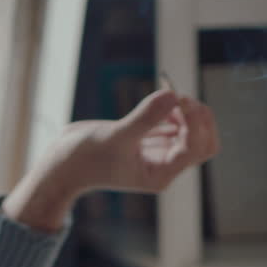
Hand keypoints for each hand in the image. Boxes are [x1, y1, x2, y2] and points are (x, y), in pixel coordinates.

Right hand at [5, 90, 218, 230]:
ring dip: (185, 109)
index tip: (178, 100)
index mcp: (160, 174)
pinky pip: (175, 123)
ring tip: (165, 92)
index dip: (195, 122)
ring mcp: (158, 152)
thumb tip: (172, 95)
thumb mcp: (115, 137)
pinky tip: (159, 96)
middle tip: (179, 97)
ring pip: (192, 130)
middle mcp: (164, 165)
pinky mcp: (149, 139)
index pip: (196, 148)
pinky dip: (173, 107)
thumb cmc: (84, 158)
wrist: (63, 164)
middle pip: (204, 142)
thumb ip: (145, 118)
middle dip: (199, 117)